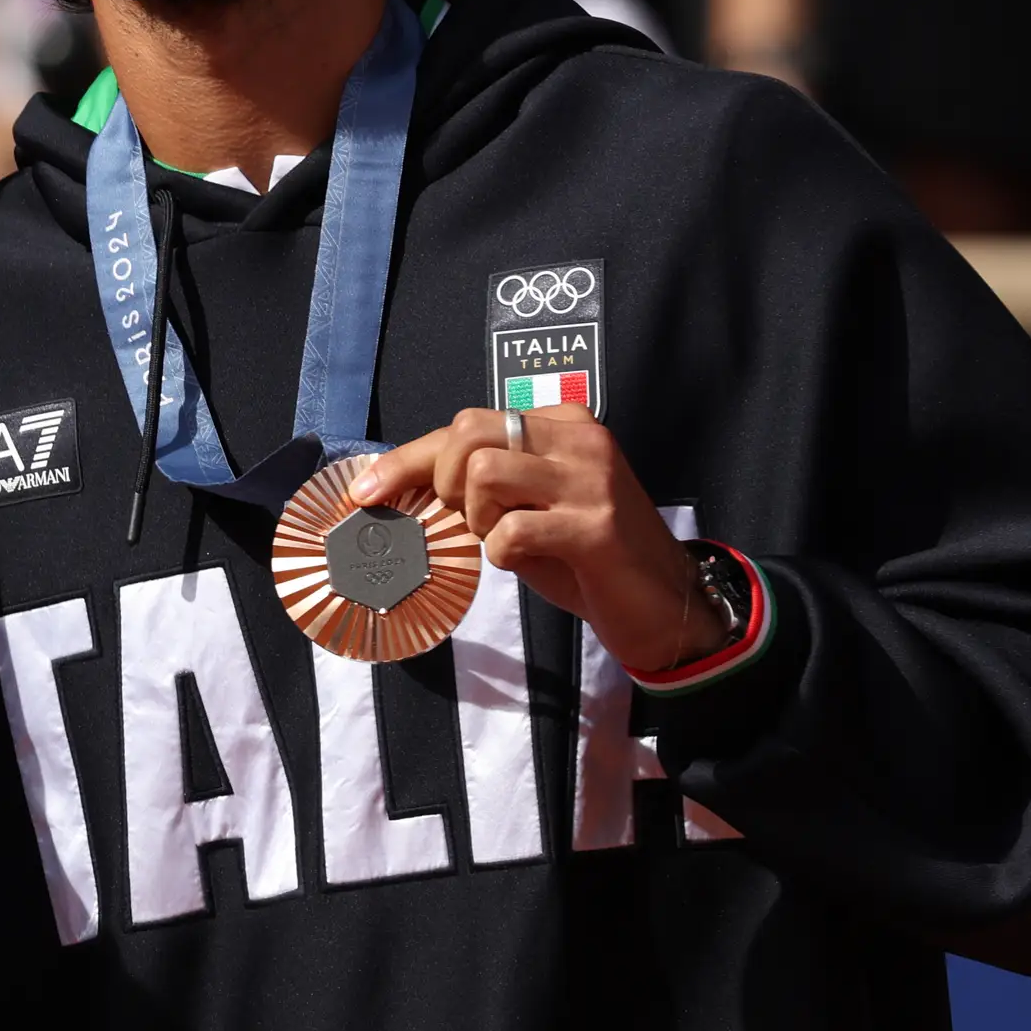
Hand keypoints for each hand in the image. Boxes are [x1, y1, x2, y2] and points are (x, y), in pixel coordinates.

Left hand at [350, 406, 722, 680]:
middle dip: (444, 482)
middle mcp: (581, 440)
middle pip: (468, 434)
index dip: (407, 460)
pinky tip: (527, 562)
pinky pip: (511, 531)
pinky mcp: (596, 528)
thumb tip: (400, 483)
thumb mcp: (531, 505)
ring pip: (484, 474)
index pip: (466, 423)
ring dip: (477, 518)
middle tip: (470, 520)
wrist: (665, 606)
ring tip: (504, 539)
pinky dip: (501, 554)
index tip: (365, 492)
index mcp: (563, 424)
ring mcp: (592, 481)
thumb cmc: (586, 557)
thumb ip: (483, 483)